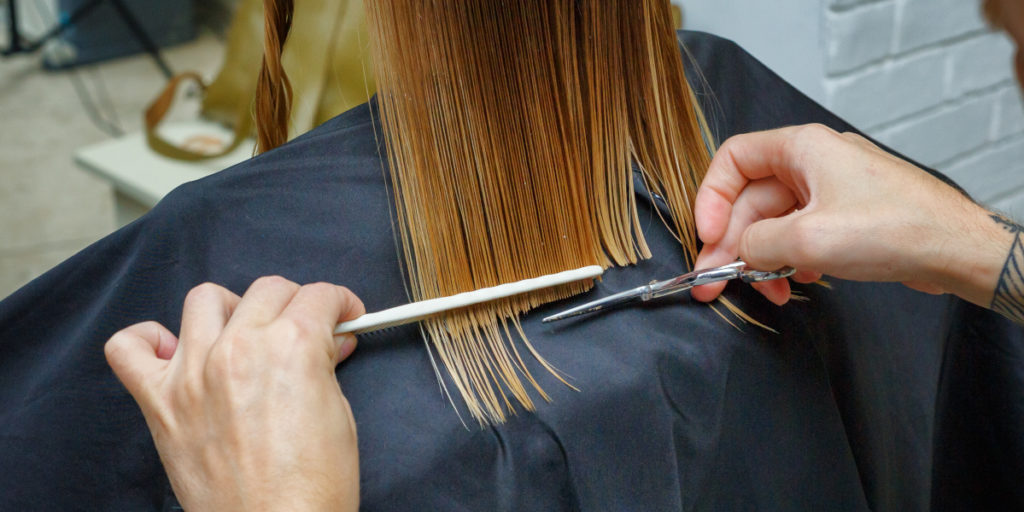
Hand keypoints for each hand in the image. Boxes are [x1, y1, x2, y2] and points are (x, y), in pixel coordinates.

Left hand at [104, 277, 364, 511]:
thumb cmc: (312, 490)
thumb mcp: (340, 414)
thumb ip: (325, 366)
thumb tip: (326, 343)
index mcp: (291, 347)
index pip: (319, 295)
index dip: (340, 304)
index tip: (342, 316)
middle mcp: (238, 350)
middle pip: (268, 289)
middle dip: (296, 304)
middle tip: (307, 331)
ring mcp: (193, 374)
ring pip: (205, 300)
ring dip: (233, 309)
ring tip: (246, 334)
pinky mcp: (162, 404)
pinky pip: (129, 348)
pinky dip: (148, 341)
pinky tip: (176, 353)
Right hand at [691, 124, 1013, 308]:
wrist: (957, 250)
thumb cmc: (894, 229)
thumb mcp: (807, 239)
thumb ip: (756, 242)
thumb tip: (738, 251)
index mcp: (802, 148)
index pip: (733, 159)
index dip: (712, 198)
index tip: (707, 236)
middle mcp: (814, 163)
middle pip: (751, 200)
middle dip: (733, 244)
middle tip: (714, 283)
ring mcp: (832, 190)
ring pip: (775, 222)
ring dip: (762, 259)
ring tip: (766, 292)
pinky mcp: (846, 217)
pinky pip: (800, 235)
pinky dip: (790, 260)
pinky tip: (798, 283)